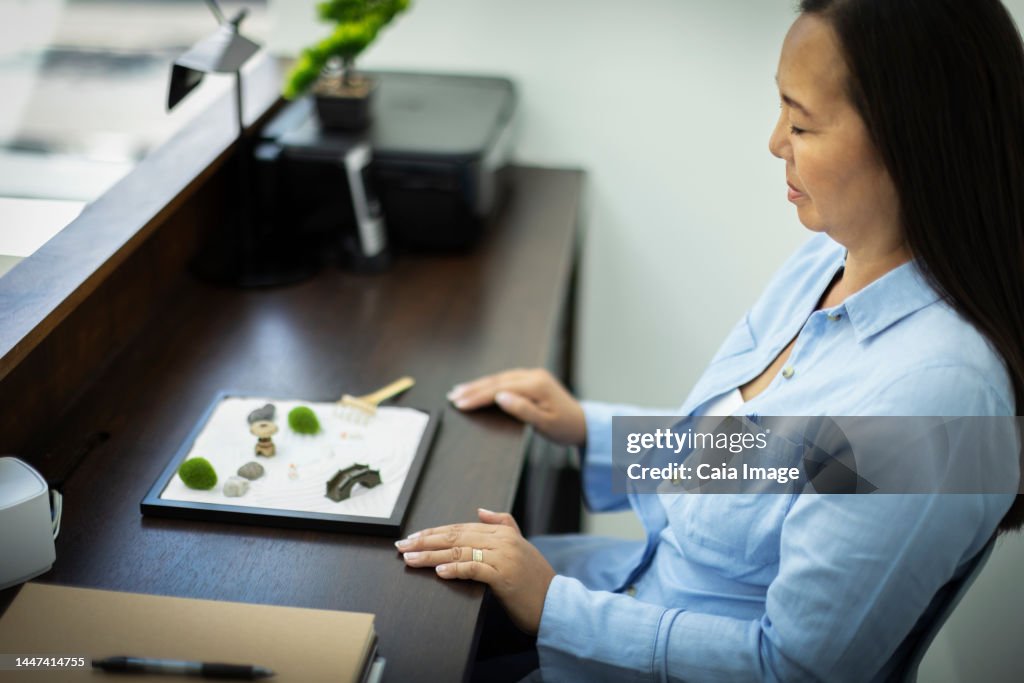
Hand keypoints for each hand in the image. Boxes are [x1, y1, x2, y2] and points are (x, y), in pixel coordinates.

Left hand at [397, 508, 555, 634]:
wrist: (556, 603)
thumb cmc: (535, 580)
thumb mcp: (521, 546)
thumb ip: (503, 524)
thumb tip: (481, 510)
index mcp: (503, 532)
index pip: (461, 527)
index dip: (434, 532)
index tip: (413, 537)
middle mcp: (502, 541)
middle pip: (456, 536)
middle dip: (426, 541)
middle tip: (403, 546)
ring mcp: (504, 557)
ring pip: (460, 551)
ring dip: (431, 556)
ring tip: (411, 559)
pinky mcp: (504, 576)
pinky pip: (475, 568)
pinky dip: (456, 568)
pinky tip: (439, 571)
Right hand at [447, 368, 585, 446]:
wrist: (583, 423)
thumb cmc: (565, 427)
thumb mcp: (544, 423)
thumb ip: (522, 409)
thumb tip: (500, 397)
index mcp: (536, 385)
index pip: (499, 389)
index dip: (478, 396)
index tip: (460, 403)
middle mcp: (534, 376)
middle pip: (497, 380)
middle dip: (473, 388)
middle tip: (452, 396)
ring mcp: (533, 375)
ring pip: (499, 378)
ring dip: (478, 384)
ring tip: (459, 390)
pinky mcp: (532, 379)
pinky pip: (506, 378)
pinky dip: (489, 383)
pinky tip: (478, 387)